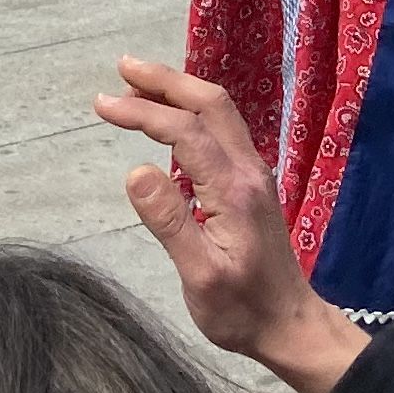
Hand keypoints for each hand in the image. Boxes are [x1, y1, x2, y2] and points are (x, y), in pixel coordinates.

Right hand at [98, 57, 366, 392]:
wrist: (291, 326)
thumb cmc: (242, 310)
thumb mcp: (199, 276)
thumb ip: (169, 222)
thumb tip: (134, 171)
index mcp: (233, 189)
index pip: (185, 131)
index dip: (143, 112)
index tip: (102, 105)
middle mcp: (248, 170)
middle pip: (210, 103)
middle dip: (165, 80)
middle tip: (122, 66)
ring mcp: (253, 175)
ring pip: (220, 113)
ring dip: (179, 91)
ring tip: (137, 83)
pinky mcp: (251, 185)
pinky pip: (222, 130)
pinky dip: (192, 111)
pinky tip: (170, 120)